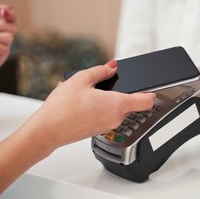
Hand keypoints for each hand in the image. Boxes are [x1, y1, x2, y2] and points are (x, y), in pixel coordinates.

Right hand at [28, 61, 155, 149]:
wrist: (48, 130)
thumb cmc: (63, 108)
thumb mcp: (81, 79)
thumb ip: (101, 71)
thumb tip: (112, 66)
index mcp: (117, 104)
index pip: (146, 101)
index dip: (151, 93)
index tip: (151, 88)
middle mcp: (116, 118)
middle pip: (129, 103)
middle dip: (120, 93)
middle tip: (103, 85)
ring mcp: (107, 126)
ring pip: (115, 110)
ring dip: (106, 101)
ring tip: (86, 94)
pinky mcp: (98, 131)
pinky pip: (105, 117)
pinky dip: (98, 109)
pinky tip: (81, 104)